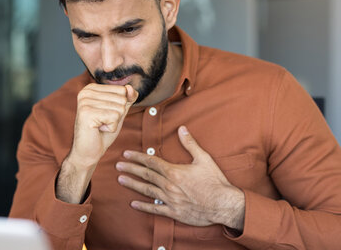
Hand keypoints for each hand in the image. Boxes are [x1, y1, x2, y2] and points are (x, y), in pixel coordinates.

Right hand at [68, 83, 137, 167]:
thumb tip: (130, 88)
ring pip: (119, 108)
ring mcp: (85, 102)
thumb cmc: (103, 131)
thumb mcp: (119, 112)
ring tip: (100, 126)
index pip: (122, 90)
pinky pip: (114, 117)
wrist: (89, 151)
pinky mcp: (87, 113)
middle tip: (102, 122)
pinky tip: (98, 129)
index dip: (119, 107)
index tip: (105, 115)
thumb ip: (127, 98)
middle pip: (122, 98)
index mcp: (91, 88)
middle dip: (117, 115)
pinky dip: (111, 127)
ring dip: (114, 122)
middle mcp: (86, 92)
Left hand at [116, 126, 244, 229]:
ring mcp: (170, 199)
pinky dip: (143, 207)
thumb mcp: (204, 159)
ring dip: (133, 185)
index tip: (126, 154)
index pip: (151, 162)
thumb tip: (182, 129)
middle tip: (118, 166)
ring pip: (146, 191)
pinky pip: (155, 209)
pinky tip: (133, 204)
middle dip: (130, 169)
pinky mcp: (173, 211)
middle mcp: (169, 185)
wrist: (223, 204)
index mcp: (174, 171)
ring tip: (121, 180)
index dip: (137, 157)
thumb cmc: (215, 181)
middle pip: (145, 175)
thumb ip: (190, 144)